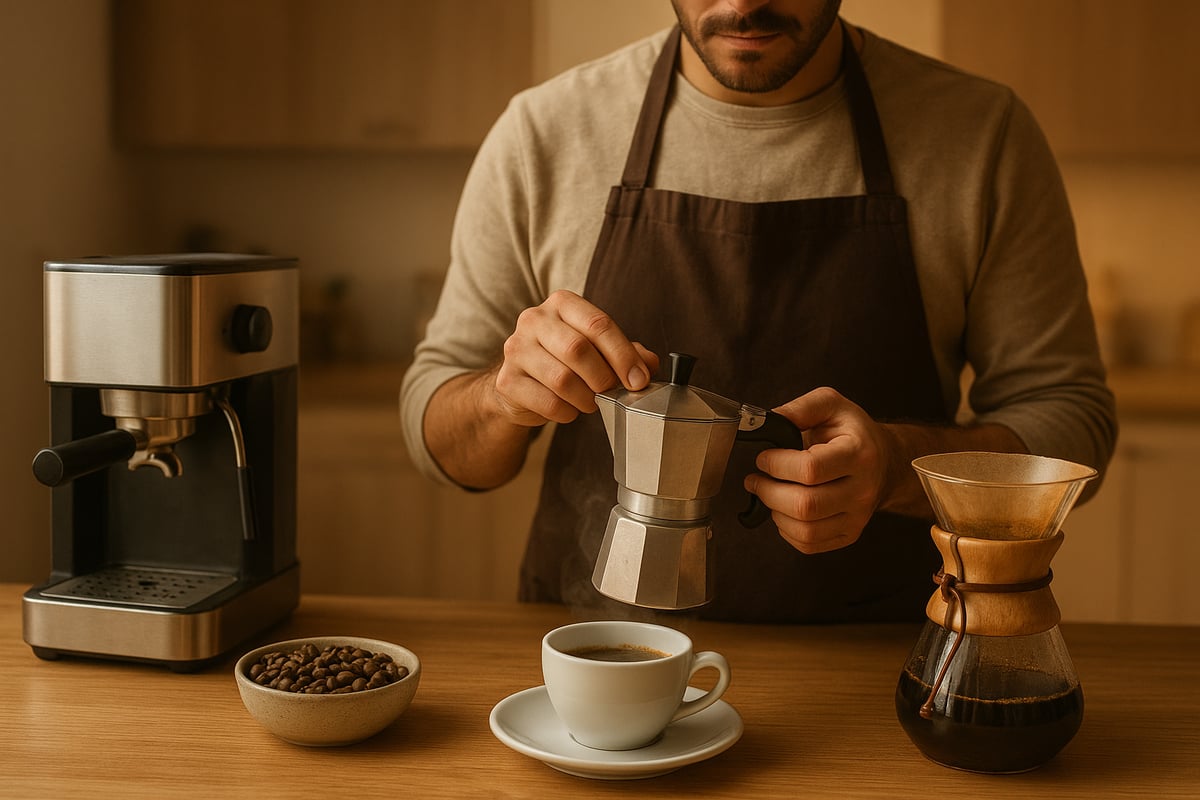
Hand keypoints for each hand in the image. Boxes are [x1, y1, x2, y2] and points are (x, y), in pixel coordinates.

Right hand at [491, 290, 659, 425]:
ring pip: (562, 379)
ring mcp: (516, 348)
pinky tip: (568, 409)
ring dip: (586, 398)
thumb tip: (649, 364)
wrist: (521, 383)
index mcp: (562, 303)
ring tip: (591, 402)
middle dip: (604, 377)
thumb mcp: (598, 349)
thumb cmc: (565, 360)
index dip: (623, 355)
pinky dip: (566, 412)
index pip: (598, 323)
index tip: (638, 379)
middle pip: (578, 349)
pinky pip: (548, 402)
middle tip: (613, 392)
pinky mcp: (507, 380)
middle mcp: (534, 319)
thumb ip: (627, 352)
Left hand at [743, 387, 894, 553]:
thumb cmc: (851, 432)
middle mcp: (862, 489)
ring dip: (775, 512)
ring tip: (768, 493)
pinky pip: (809, 544)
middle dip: (768, 492)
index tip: (764, 458)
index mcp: (858, 454)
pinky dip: (786, 530)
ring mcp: (857, 517)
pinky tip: (783, 511)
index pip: (810, 469)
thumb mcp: (830, 405)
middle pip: (805, 505)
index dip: (777, 465)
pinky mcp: (849, 534)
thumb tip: (764, 421)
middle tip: (755, 479)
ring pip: (805, 529)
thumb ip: (799, 408)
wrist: (883, 460)